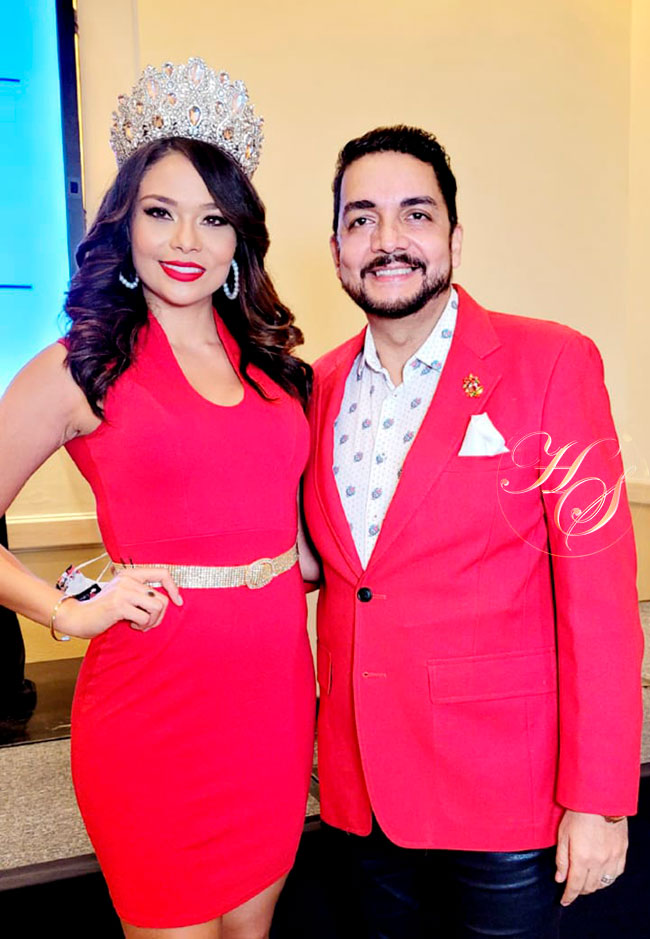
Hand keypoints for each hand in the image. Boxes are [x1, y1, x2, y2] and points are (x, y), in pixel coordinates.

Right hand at [54, 568, 182, 638]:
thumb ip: (140, 594)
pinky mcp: (119, 604)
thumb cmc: (102, 610)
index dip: (174, 588)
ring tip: (139, 624)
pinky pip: (144, 617)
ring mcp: (123, 591)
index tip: (178, 601)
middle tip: (147, 623)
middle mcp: (127, 579)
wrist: (78, 617)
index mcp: (130, 574)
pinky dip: (141, 625)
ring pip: (157, 607)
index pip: (162, 573)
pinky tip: (131, 625)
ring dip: (151, 622)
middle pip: (162, 598)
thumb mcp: (122, 595)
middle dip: (159, 616)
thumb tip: (166, 601)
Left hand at [555, 809, 627, 905]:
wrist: (600, 798)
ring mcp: (612, 858)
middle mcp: (599, 862)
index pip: (575, 886)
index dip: (568, 896)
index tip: (564, 901)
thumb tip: (559, 878)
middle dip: (579, 890)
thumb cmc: (577, 813)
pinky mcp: (622, 852)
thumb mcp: (562, 834)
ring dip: (593, 885)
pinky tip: (600, 873)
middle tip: (572, 887)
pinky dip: (607, 878)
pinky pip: (616, 874)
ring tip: (585, 880)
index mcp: (582, 858)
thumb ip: (561, 859)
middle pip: (589, 887)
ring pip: (603, 883)